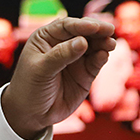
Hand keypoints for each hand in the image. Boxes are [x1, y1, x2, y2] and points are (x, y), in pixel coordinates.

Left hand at [2, 17, 115, 139]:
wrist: (32, 114)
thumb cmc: (29, 87)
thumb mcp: (40, 70)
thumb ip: (61, 55)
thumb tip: (83, 41)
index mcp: (46, 38)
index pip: (66, 26)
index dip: (81, 24)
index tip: (94, 26)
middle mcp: (62, 44)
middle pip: (83, 33)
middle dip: (96, 30)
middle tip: (109, 30)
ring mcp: (75, 58)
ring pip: (93, 46)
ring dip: (103, 43)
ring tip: (110, 44)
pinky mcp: (85, 73)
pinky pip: (96, 62)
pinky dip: (101, 57)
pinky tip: (104, 55)